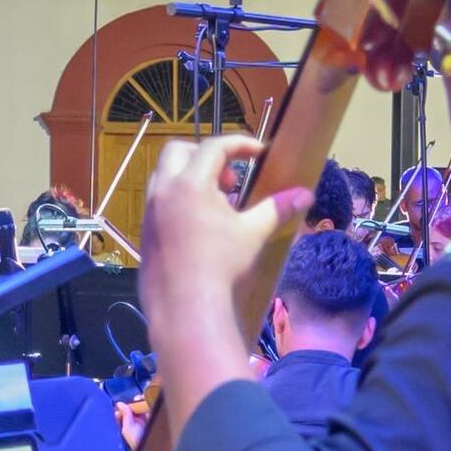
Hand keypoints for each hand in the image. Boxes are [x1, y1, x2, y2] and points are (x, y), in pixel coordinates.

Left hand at [143, 132, 297, 312]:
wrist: (185, 306)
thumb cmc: (222, 265)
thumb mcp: (253, 233)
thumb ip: (277, 208)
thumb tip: (305, 194)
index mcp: (190, 182)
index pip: (214, 146)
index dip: (239, 144)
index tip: (259, 152)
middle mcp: (164, 190)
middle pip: (180, 150)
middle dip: (206, 155)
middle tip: (230, 178)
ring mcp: (150, 210)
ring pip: (165, 175)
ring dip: (190, 176)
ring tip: (217, 202)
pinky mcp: (145, 231)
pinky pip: (159, 200)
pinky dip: (179, 198)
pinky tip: (200, 225)